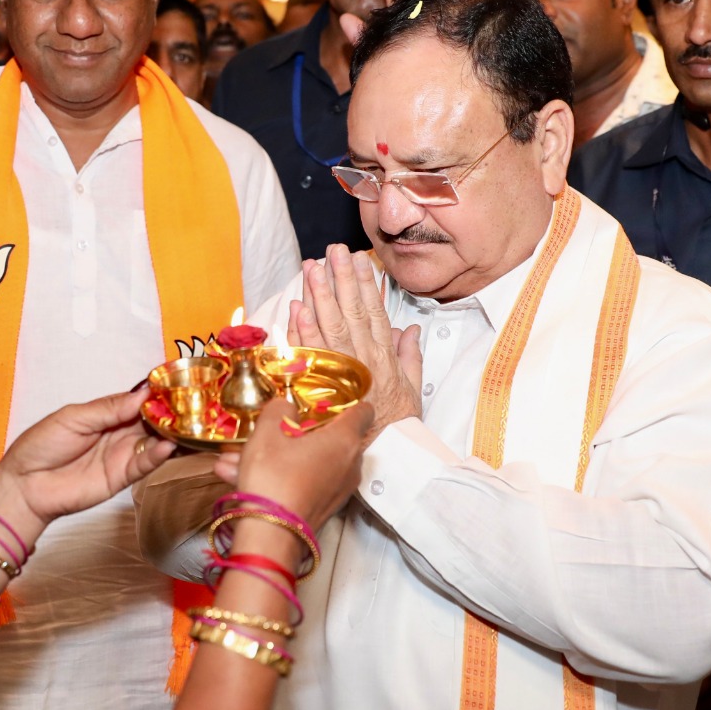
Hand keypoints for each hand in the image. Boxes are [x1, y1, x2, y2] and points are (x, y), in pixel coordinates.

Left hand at [0, 389, 174, 526]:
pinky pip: (144, 464)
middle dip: (172, 413)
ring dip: (172, 434)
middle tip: (195, 405)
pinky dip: (158, 455)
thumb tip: (141, 395)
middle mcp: (119, 433)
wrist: (25, 484)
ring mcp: (122, 455)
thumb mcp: (73, 417)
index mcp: (106, 414)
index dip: (156, 394)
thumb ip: (107, 408)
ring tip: (190, 425)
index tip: (178, 384)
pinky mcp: (121, 477)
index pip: (138, 401)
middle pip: (152, 421)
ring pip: (155, 442)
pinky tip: (168, 446)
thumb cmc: (41, 445)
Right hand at [214, 399, 372, 526]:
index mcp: (344, 439)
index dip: (346, 404)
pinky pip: (303, 482)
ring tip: (236, 461)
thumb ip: (278, 410)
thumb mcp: (267, 432)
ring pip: (309, 462)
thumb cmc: (274, 477)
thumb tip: (286, 407)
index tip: (325, 404)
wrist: (271, 532)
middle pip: (329, 438)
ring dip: (279, 457)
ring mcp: (340, 489)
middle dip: (296, 434)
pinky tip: (240, 477)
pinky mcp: (325, 507)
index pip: (363, 411)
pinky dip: (280, 477)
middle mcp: (350, 464)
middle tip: (269, 434)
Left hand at [288, 245, 422, 438]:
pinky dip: (302, 330)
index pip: (374, 313)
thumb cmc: (396, 426)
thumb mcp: (413, 391)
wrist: (384, 457)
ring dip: (319, 295)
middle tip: (331, 252)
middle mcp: (362, 361)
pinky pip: (310, 355)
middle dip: (339, 279)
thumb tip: (411, 328)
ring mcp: (341, 373)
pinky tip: (297, 308)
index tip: (357, 260)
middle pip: (349, 313)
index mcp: (383, 359)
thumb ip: (411, 357)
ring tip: (311, 269)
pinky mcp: (321, 388)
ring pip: (328, 327)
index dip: (364, 285)